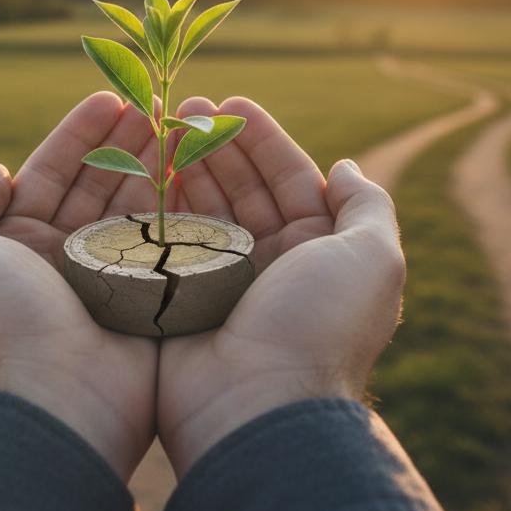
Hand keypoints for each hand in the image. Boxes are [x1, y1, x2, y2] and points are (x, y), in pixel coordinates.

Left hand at [0, 92, 171, 477]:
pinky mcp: (154, 302)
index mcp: (19, 246)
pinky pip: (172, 245)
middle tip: (159, 104)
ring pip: (139, 208)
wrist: (53, 400)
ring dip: (158, 164)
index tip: (111, 99)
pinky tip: (199, 171)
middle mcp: (65, 260)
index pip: (51, 175)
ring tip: (183, 124)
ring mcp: (114, 282)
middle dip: (127, 142)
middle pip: (100, 185)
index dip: (79, 135)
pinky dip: (185, 207)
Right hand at [160, 97, 406, 474]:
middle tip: (183, 109)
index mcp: (318, 253)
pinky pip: (164, 245)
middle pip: (242, 190)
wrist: (259, 407)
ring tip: (159, 130)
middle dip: (216, 145)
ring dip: (184, 168)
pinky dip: (153, 208)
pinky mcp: (177, 303)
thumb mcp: (370, 257)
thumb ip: (367, 205)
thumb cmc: (319, 327)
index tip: (229, 103)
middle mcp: (272, 266)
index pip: (291, 180)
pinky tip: (139, 173)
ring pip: (201, 211)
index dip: (262, 139)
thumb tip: (346, 167)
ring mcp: (222, 285)